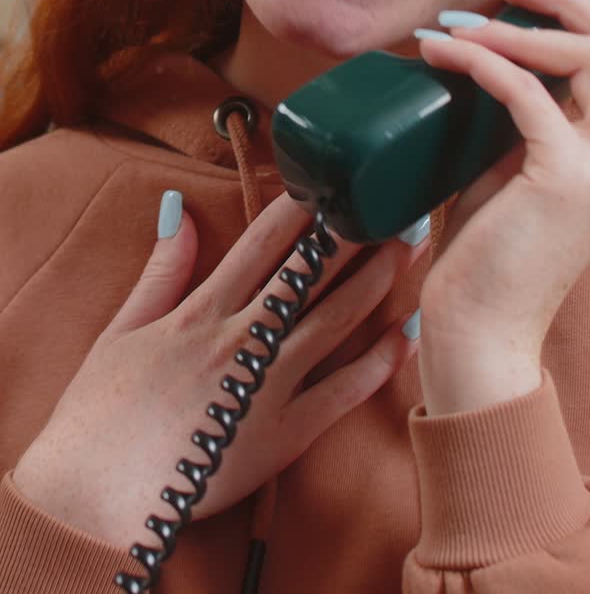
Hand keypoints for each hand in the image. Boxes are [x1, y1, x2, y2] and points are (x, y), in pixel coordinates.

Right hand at [14, 192, 425, 546]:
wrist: (91, 499)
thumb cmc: (98, 416)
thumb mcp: (120, 330)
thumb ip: (160, 270)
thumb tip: (178, 208)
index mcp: (201, 311)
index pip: (264, 242)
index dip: (304, 206)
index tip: (334, 178)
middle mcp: (240, 340)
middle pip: (311, 273)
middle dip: (355, 233)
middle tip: (395, 202)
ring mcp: (266, 387)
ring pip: (334, 320)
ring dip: (376, 280)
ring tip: (409, 246)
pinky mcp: (283, 437)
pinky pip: (342, 393)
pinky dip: (379, 363)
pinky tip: (409, 334)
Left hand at [415, 0, 589, 414]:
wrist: (482, 330)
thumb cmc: (490, 248)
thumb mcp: (517, 163)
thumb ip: (528, 112)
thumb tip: (493, 48)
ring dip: (520, 27)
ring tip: (459, 21)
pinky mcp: (568, 180)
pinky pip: (528, 92)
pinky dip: (483, 61)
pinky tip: (444, 49)